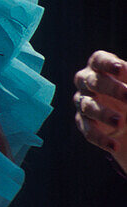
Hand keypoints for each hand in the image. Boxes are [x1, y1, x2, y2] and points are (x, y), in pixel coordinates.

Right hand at [73, 50, 126, 172]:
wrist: (126, 115)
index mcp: (100, 67)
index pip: (98, 61)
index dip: (107, 64)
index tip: (120, 69)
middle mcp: (87, 82)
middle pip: (92, 82)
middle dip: (110, 89)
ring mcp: (83, 102)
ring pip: (88, 106)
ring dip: (103, 114)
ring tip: (121, 122)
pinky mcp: (84, 122)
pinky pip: (88, 130)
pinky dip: (101, 139)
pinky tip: (114, 145)